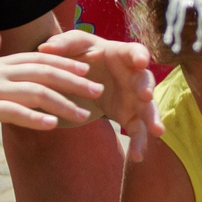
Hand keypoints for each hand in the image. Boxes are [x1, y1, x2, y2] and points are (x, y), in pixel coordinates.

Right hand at [0, 32, 105, 133]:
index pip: (38, 59)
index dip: (64, 63)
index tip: (87, 69)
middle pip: (45, 72)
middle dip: (75, 82)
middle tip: (98, 91)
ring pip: (35, 93)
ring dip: (63, 105)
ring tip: (84, 117)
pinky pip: (12, 112)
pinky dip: (34, 117)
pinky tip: (52, 126)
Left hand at [34, 30, 160, 157]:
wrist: (87, 78)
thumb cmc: (83, 57)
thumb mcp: (74, 47)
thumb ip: (63, 44)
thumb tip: (45, 47)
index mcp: (121, 55)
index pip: (135, 51)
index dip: (139, 55)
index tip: (140, 61)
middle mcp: (133, 76)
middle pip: (145, 81)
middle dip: (146, 88)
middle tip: (145, 96)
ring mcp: (135, 97)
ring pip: (148, 108)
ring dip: (153, 118)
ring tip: (156, 131)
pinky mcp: (131, 116)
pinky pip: (139, 130)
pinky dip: (140, 143)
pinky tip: (138, 157)